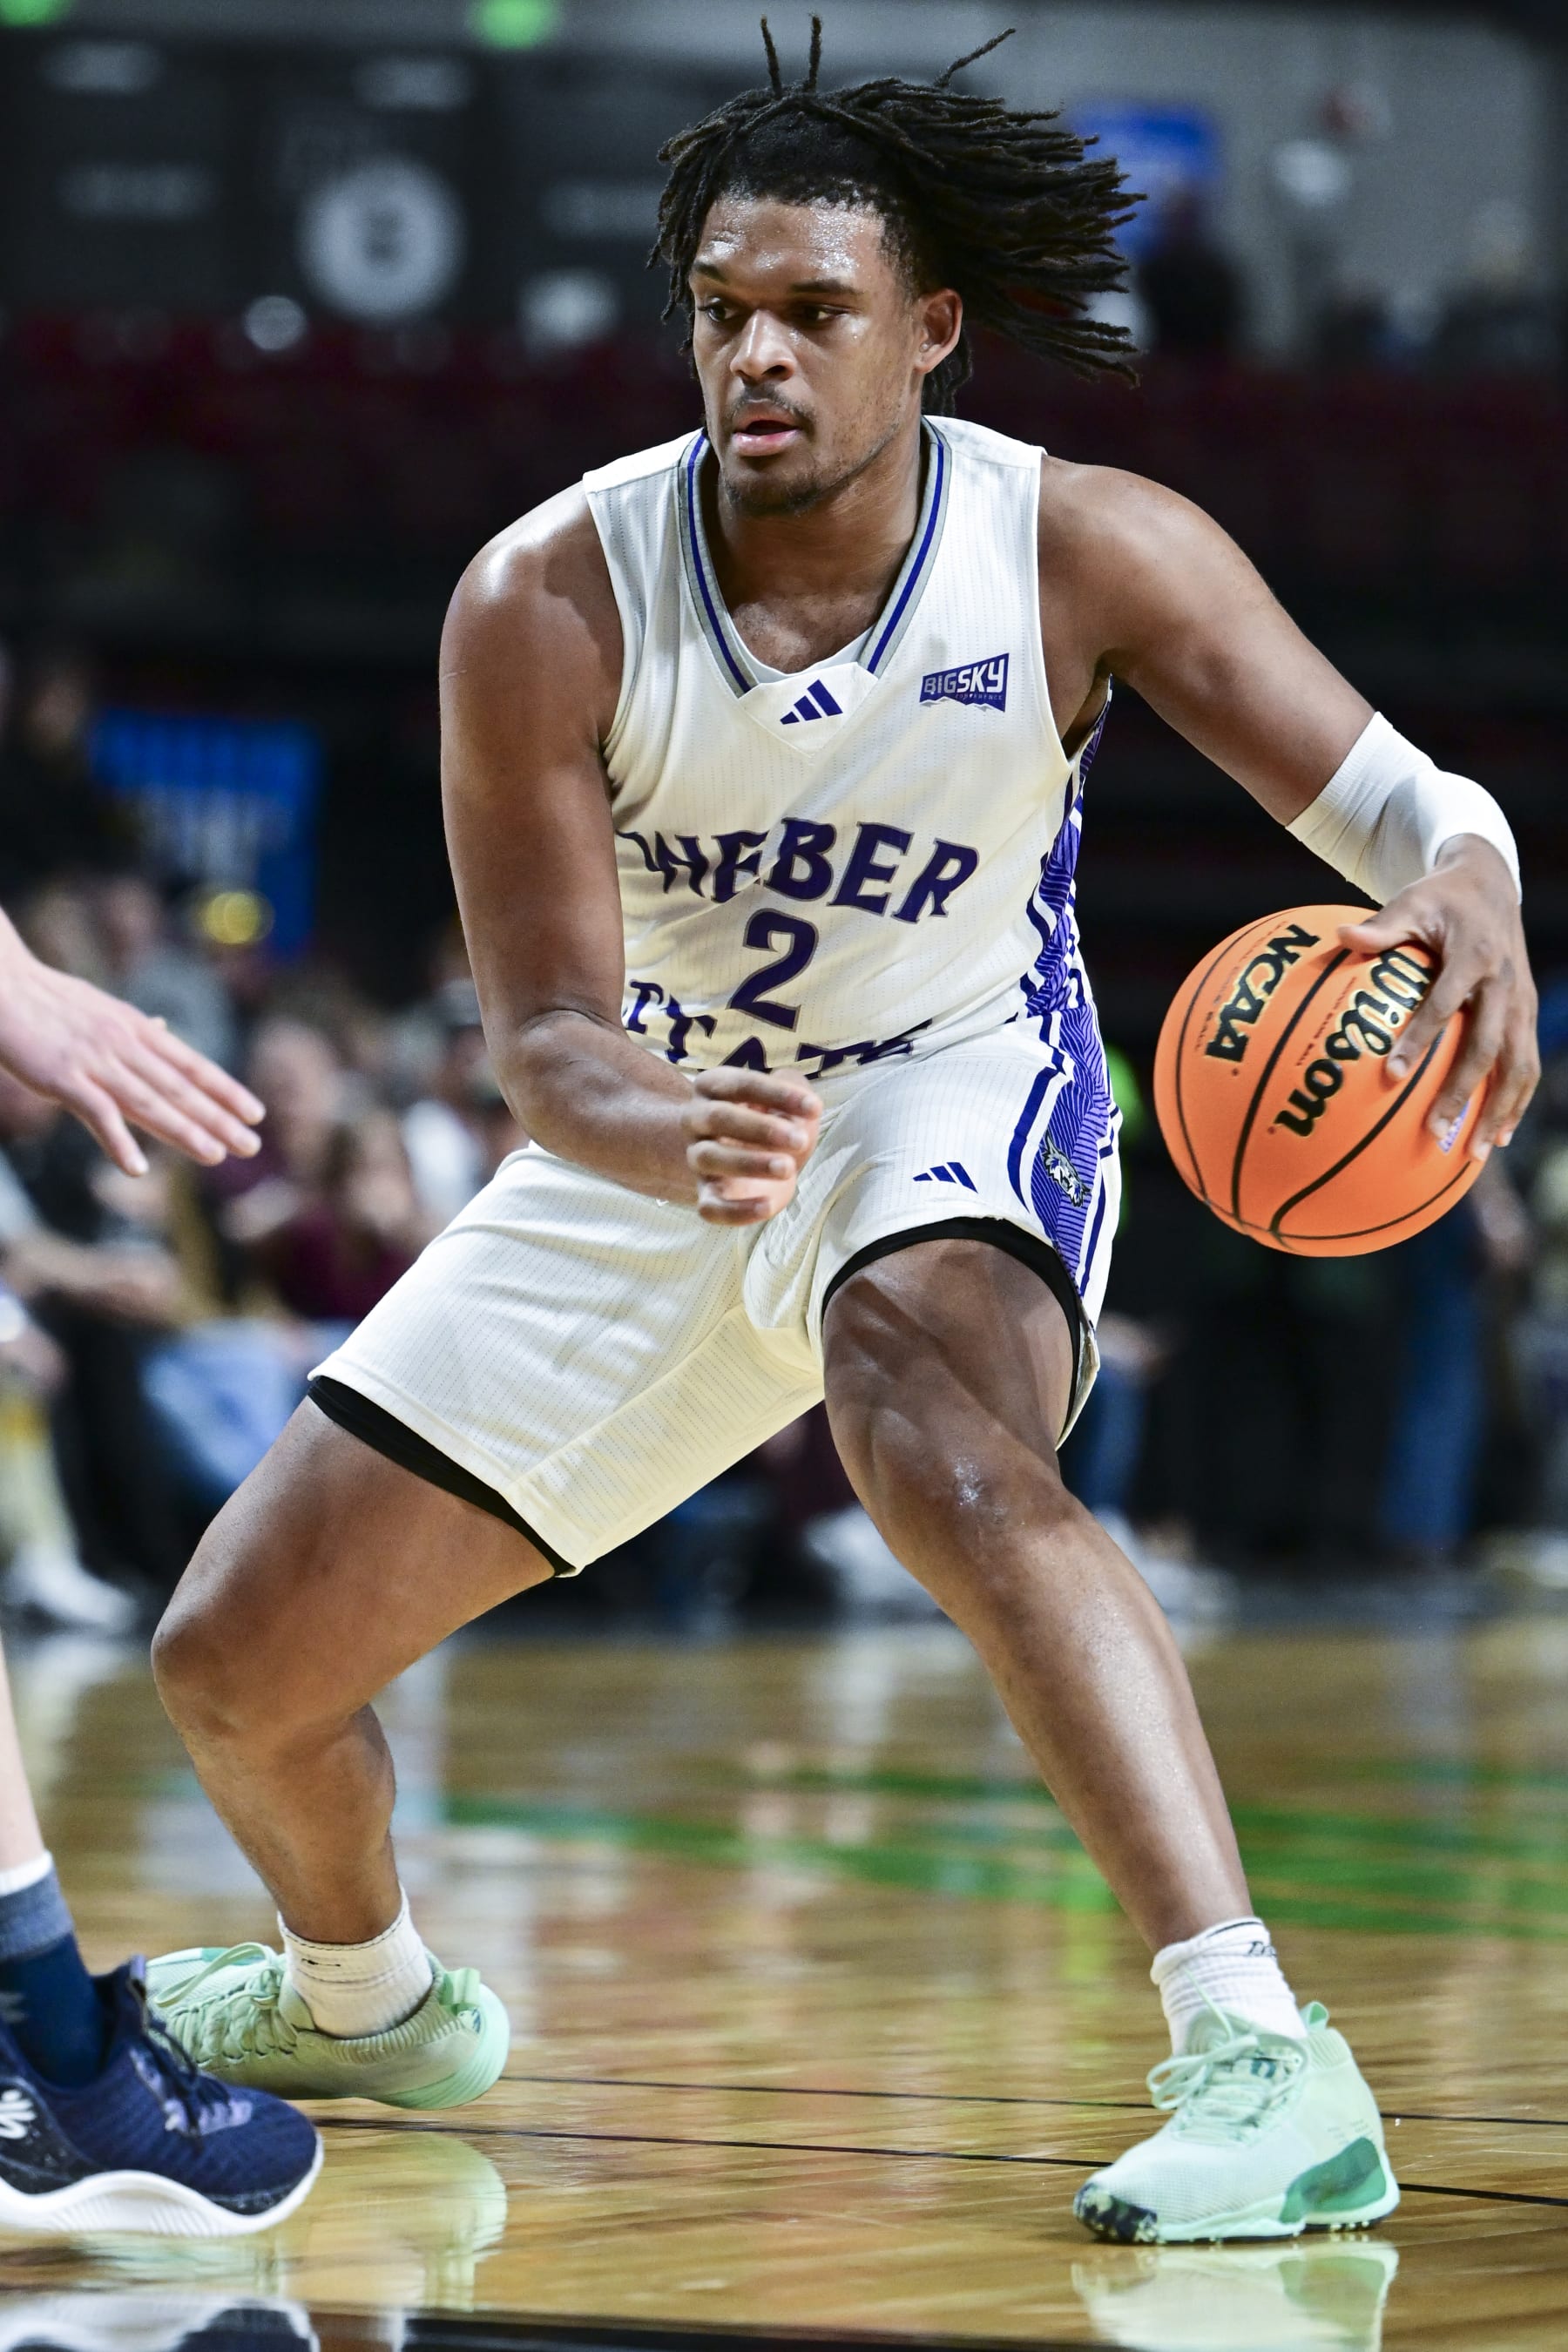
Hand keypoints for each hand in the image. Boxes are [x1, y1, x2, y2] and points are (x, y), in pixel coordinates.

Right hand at [0, 915, 262, 1175]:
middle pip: (180, 1088)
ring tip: (216, 1156)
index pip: (192, 1064)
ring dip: (184, 1131)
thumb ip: (133, 1025)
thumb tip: (164, 1028)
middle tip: (252, 1146)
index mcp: (136, 1028)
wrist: (1, 984)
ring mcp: (96, 1061)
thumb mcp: (101, 1007)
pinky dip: (117, 1141)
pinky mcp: (63, 1077)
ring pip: (150, 1101)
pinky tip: (136, 1168)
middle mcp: (125, 1045)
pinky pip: (96, 1113)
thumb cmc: (46, 998)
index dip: (226, 1090)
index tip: (256, 1113)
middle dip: (219, 1119)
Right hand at [682, 1069, 822, 1224]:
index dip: (778, 1095)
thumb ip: (794, 1087)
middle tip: (800, 1139)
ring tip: (788, 1168)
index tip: (815, 1108)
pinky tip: (767, 1206)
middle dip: (762, 1128)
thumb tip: (803, 1103)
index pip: (740, 1085)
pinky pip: (709, 1206)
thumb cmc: (772, 1122)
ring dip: (749, 1163)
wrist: (756, 1162)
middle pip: (719, 1117)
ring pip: (709, 1158)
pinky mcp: (706, 1194)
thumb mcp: (787, 1099)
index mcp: (713, 1086)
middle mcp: (696, 1119)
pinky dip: (736, 1210)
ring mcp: (697, 1158)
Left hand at [1338, 837, 1538, 1161]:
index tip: (1391, 1075)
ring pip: (1518, 1065)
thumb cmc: (1439, 898)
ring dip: (1499, 1111)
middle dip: (1462, 1093)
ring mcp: (1522, 1002)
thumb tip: (1340, 935)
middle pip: (1487, 1048)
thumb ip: (1380, 927)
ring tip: (1477, 1153)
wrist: (1490, 883)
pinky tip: (1501, 1136)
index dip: (1420, 1040)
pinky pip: (1527, 1064)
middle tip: (1434, 1131)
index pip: (1445, 1005)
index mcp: (1475, 957)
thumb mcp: (1410, 901)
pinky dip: (1516, 1101)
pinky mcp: (1527, 1014)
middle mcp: (1505, 984)